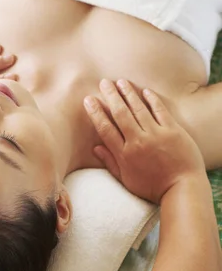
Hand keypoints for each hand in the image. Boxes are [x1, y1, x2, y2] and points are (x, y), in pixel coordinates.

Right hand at [84, 79, 205, 203]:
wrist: (182, 189)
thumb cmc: (153, 187)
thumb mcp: (126, 180)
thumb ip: (110, 162)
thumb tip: (95, 148)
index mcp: (124, 154)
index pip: (105, 129)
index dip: (96, 112)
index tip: (89, 100)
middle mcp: (138, 142)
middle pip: (120, 113)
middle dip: (110, 96)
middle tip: (104, 82)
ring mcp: (156, 135)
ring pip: (138, 109)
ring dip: (128, 93)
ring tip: (121, 81)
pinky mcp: (173, 131)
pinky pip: (160, 111)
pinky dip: (152, 99)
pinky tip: (145, 91)